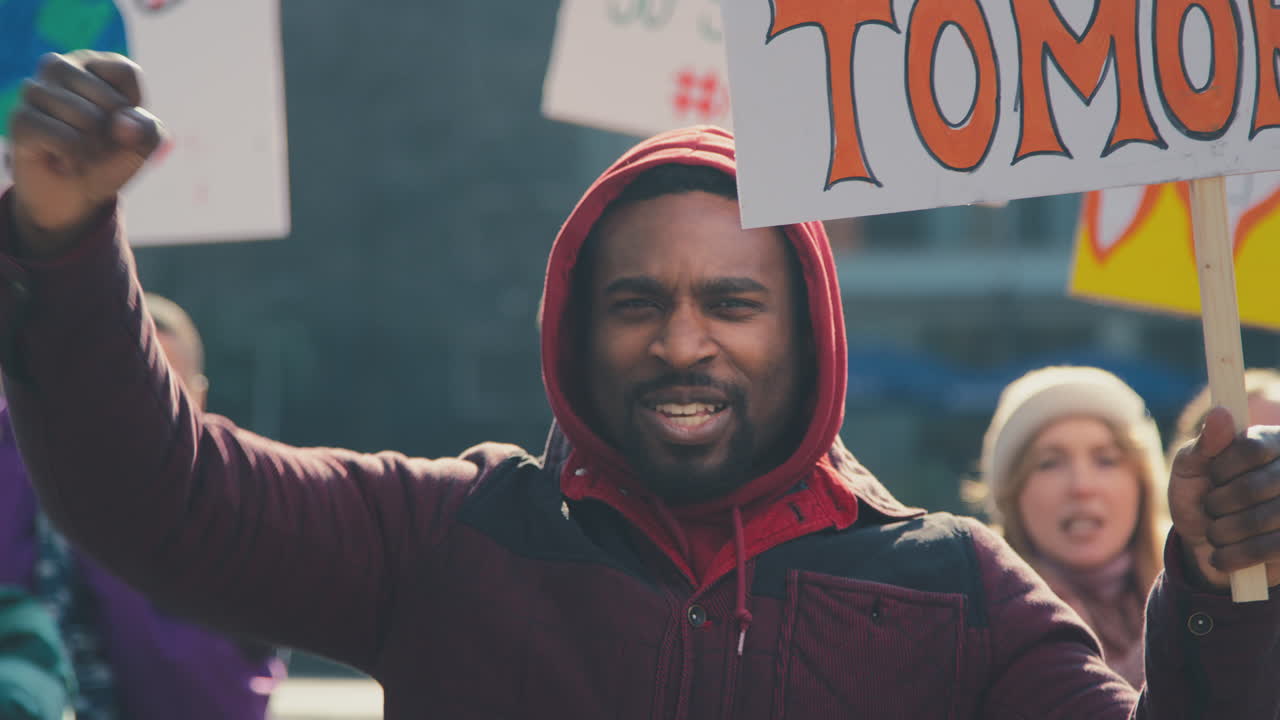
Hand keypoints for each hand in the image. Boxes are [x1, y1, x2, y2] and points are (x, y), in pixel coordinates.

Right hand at [7, 51, 163, 255]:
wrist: (76, 196)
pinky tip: (64, 161)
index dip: (132, 107)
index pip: (127, 71)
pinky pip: (65, 138)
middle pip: (110, 100)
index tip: (120, 122)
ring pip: (87, 119)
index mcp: (91, 64)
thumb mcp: (142, 144)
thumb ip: (148, 130)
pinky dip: (74, 158)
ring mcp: (35, 91)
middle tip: (96, 143)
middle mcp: (58, 67)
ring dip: (93, 148)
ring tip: (79, 151)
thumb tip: (122, 125)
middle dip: (113, 134)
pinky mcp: (21, 120)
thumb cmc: (109, 158)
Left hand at [1169, 407, 1279, 589]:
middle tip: (1210, 509)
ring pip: (1263, 519)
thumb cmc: (1199, 495)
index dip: (1223, 467)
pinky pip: (1270, 549)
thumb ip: (1205, 445)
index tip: (1212, 477)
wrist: (1206, 545)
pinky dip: (1236, 555)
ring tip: (1214, 532)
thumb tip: (1220, 412)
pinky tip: (1221, 555)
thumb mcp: (1191, 468)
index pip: (1252, 447)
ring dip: (1224, 531)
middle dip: (1219, 503)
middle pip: (1256, 486)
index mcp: (1272, 443)